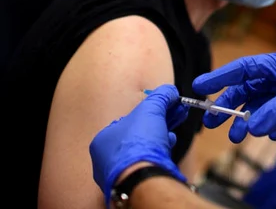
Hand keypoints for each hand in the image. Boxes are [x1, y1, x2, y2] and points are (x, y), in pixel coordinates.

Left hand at [89, 85, 188, 204]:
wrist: (144, 179)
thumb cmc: (139, 143)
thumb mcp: (151, 110)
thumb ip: (160, 97)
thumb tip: (169, 90)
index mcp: (102, 140)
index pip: (126, 121)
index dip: (147, 113)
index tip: (162, 109)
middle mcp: (106, 159)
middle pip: (136, 136)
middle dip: (157, 125)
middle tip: (173, 117)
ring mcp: (118, 174)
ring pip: (142, 151)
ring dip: (159, 139)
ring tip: (172, 134)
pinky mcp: (132, 184)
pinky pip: (146, 165)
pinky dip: (158, 155)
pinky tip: (168, 149)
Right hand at [192, 49, 275, 142]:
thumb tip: (252, 127)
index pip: (243, 68)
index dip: (219, 77)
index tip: (198, 87)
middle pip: (247, 88)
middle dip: (229, 105)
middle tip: (213, 122)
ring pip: (259, 104)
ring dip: (248, 120)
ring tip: (240, 137)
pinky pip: (275, 114)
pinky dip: (269, 125)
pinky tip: (272, 135)